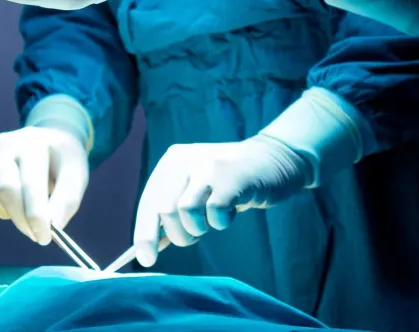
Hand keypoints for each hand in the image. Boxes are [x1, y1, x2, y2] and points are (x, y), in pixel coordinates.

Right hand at [0, 126, 88, 245]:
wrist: (50, 142)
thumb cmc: (63, 162)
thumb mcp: (76, 176)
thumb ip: (67, 200)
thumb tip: (54, 225)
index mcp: (34, 143)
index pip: (30, 184)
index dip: (36, 216)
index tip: (44, 238)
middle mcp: (6, 143)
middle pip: (4, 189)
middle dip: (20, 219)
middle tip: (35, 234)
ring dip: (1, 211)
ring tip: (20, 214)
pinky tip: (0, 207)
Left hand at [133, 136, 312, 267]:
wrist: (274, 159)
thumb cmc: (230, 183)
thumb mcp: (195, 191)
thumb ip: (172, 213)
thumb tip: (147, 249)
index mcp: (171, 161)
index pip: (148, 202)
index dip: (144, 234)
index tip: (146, 260)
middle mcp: (184, 159)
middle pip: (163, 211)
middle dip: (179, 234)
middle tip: (197, 234)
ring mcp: (208, 166)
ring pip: (185, 212)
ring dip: (200, 228)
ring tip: (215, 219)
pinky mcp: (231, 176)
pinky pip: (215, 213)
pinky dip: (222, 222)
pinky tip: (232, 211)